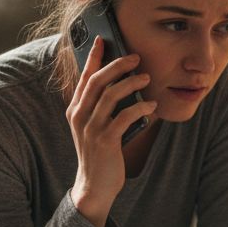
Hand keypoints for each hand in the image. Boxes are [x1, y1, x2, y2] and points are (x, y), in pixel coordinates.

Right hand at [67, 37, 157, 226]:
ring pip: (110, 95)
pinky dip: (140, 109)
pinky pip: (124, 117)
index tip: (104, 39)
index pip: (84, 77)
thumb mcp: (96, 127)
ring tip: (147, 78)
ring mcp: (91, 128)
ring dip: (131, 84)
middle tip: (136, 57)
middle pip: (97, 81)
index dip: (93, 57)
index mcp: (75, 109)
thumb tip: (124, 85)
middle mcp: (80, 116)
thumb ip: (103, 108)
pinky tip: (151, 106)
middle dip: (117, 65)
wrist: (94, 186)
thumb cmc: (99, 154)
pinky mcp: (105, 141)